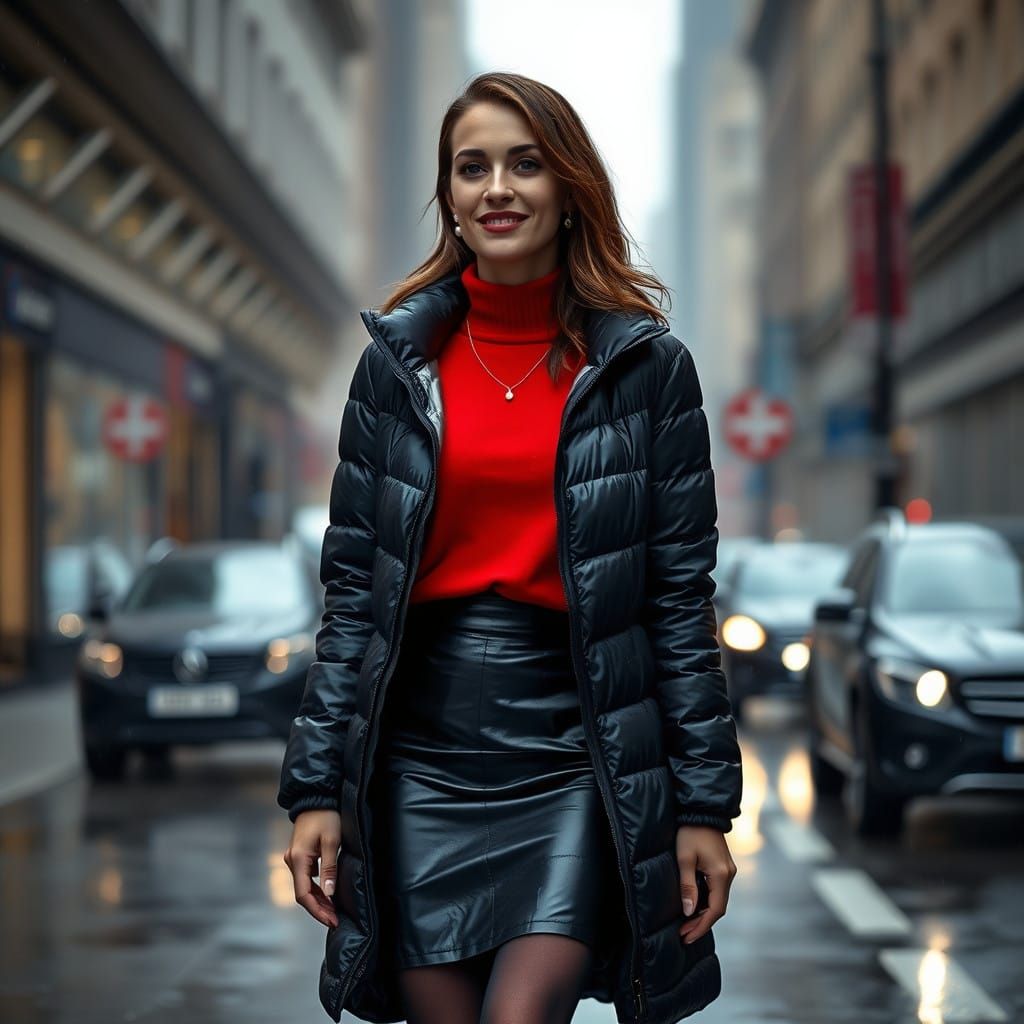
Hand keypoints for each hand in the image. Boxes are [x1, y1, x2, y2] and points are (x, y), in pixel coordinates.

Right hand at [283, 809, 341, 927]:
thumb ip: (330, 867)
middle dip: (318, 909)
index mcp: (298, 859)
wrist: (316, 798)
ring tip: (333, 912)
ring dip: (318, 900)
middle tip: (335, 920)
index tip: (331, 920)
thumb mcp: (332, 840)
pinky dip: (316, 889)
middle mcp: (291, 861)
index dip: (317, 910)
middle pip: (302, 893)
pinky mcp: (298, 855)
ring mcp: (293, 858)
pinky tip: (328, 895)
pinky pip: (305, 878)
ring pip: (304, 886)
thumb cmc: (326, 816)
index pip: (303, 895)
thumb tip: (329, 894)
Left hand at [675, 825, 736, 944]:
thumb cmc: (690, 833)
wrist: (701, 812)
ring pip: (718, 900)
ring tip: (685, 925)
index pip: (715, 910)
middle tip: (683, 934)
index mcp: (721, 875)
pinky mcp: (723, 867)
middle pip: (718, 908)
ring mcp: (728, 871)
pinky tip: (693, 907)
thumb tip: (689, 912)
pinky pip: (716, 891)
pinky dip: (706, 902)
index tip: (686, 937)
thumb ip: (688, 886)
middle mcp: (729, 875)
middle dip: (701, 923)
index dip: (701, 926)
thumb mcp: (684, 858)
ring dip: (703, 914)